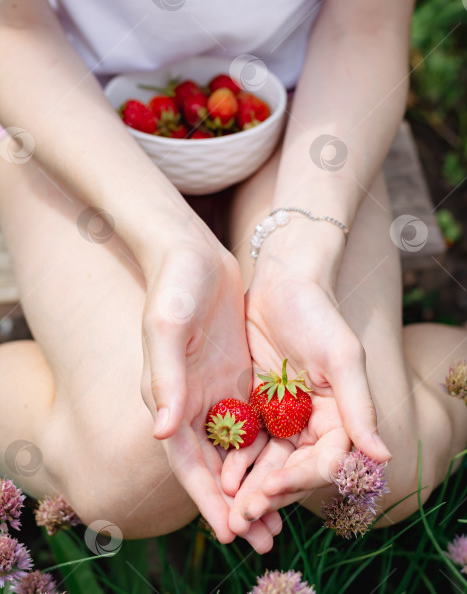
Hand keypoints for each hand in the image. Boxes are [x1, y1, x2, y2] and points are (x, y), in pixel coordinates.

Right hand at [139, 234, 280, 548]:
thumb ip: (166, 378)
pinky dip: (267, 448)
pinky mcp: (235, 376)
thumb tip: (164, 433)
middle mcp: (190, 402)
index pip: (187, 462)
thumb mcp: (167, 327)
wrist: (192, 253)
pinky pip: (253, 421)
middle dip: (236, 503)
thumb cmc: (174, 286)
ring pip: (236, 450)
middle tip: (264, 538)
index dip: (206, 499)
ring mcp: (215, 389)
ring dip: (255, 483)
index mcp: (168, 398)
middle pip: (214, 466)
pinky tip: (289, 465)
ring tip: (280, 518)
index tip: (230, 533)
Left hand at [224, 274, 390, 532]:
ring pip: (269, 461)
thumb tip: (382, 457)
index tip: (272, 491)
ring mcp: (283, 415)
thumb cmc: (317, 313)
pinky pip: (247, 440)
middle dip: (270, 494)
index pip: (324, 462)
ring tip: (231, 507)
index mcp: (340, 415)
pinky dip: (237, 459)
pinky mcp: (257, 405)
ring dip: (251, 486)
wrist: (282, 282)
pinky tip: (221, 474)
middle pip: (294, 469)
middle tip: (244, 517)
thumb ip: (359, 405)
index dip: (299, 480)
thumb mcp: (341, 355)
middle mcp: (313, 421)